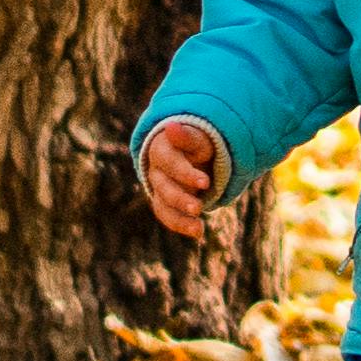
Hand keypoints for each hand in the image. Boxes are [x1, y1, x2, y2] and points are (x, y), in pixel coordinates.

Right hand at [141, 119, 228, 240]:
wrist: (190, 153)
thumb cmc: (195, 144)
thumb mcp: (196, 138)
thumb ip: (186, 137)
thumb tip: (171, 126)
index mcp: (160, 150)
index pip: (168, 162)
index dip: (185, 173)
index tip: (205, 183)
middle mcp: (155, 171)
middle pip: (164, 187)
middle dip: (181, 199)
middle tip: (199, 208)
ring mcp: (158, 190)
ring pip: (163, 206)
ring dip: (180, 218)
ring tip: (199, 229)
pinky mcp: (164, 204)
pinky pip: (168, 217)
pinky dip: (182, 226)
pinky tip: (198, 233)